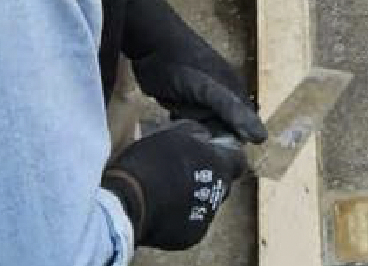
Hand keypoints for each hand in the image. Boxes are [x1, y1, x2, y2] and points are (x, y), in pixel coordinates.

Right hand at [102, 120, 245, 249]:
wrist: (128, 202)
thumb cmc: (151, 162)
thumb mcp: (173, 133)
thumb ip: (195, 132)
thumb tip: (204, 135)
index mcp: (219, 166)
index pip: (239, 160)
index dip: (228, 153)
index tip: (212, 149)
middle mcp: (219, 194)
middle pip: (223, 182)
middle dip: (209, 174)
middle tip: (184, 167)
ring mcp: (206, 218)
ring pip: (207, 202)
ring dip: (194, 194)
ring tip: (168, 188)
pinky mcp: (190, 236)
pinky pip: (192, 220)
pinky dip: (182, 214)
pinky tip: (163, 206)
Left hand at [123, 0, 266, 143]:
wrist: (148, 42)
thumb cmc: (178, 63)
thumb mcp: (206, 88)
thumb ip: (231, 110)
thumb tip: (262, 138)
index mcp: (234, 91)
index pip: (245, 128)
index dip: (235, 143)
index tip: (219, 156)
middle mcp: (223, 96)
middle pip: (226, 131)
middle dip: (213, 141)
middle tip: (196, 145)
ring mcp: (204, 99)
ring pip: (207, 128)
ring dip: (198, 136)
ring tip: (184, 136)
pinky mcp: (186, 102)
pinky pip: (192, 124)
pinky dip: (186, 129)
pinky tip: (176, 130)